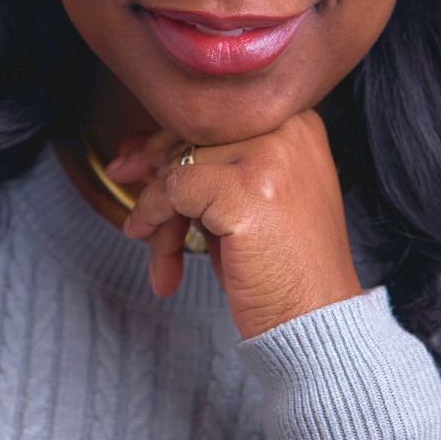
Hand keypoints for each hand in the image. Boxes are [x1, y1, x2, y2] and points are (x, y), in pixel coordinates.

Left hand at [104, 110, 361, 339]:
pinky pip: (173, 191)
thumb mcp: (249, 201)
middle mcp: (288, 129)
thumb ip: (210, 167)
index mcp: (297, 124)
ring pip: (178, 165)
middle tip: (122, 182)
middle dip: (150, 165)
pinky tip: (164, 265)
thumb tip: (142, 147)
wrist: (317, 323)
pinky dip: (156, 223)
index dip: (169, 137)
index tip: (137, 158)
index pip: (215, 116)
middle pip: (193, 134)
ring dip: (156, 212)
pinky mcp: (245, 189)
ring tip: (158, 254)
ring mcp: (269, 157)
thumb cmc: (282, 269)